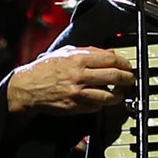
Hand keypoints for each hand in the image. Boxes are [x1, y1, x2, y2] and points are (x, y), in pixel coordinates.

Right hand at [6, 45, 134, 115]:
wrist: (26, 87)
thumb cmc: (46, 68)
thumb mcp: (66, 52)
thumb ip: (89, 51)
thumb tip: (110, 53)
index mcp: (78, 59)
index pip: (111, 60)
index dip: (124, 63)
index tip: (128, 66)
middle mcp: (79, 75)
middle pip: (114, 77)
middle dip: (128, 79)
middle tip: (131, 80)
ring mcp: (78, 93)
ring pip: (109, 96)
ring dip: (119, 95)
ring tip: (121, 92)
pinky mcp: (75, 107)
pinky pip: (96, 106)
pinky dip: (102, 103)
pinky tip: (103, 99)